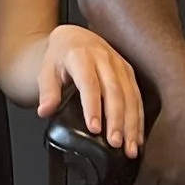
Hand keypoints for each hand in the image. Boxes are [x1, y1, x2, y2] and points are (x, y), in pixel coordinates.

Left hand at [36, 24, 144, 156]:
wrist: (74, 37)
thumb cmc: (60, 56)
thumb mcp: (46, 70)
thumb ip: (47, 91)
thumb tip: (45, 111)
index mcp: (81, 56)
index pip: (89, 83)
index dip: (93, 107)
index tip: (94, 128)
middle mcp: (104, 58)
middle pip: (114, 91)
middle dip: (116, 119)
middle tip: (115, 143)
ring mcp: (119, 64)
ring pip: (130, 95)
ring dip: (131, 123)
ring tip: (129, 147)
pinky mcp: (129, 71)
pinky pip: (137, 96)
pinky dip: (139, 119)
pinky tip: (137, 137)